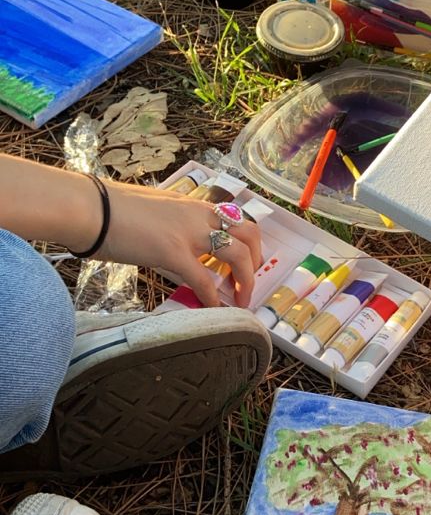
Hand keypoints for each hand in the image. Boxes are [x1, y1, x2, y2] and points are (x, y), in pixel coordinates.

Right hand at [98, 183, 261, 307]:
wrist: (89, 208)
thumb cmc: (110, 209)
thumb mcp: (153, 210)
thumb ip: (171, 225)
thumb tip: (172, 244)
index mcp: (193, 205)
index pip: (234, 219)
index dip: (246, 243)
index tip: (244, 262)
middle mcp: (198, 215)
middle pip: (249, 234)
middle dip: (256, 261)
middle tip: (248, 282)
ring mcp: (189, 233)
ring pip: (238, 255)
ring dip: (245, 281)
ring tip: (240, 300)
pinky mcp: (173, 252)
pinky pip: (204, 280)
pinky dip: (213, 298)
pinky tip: (213, 309)